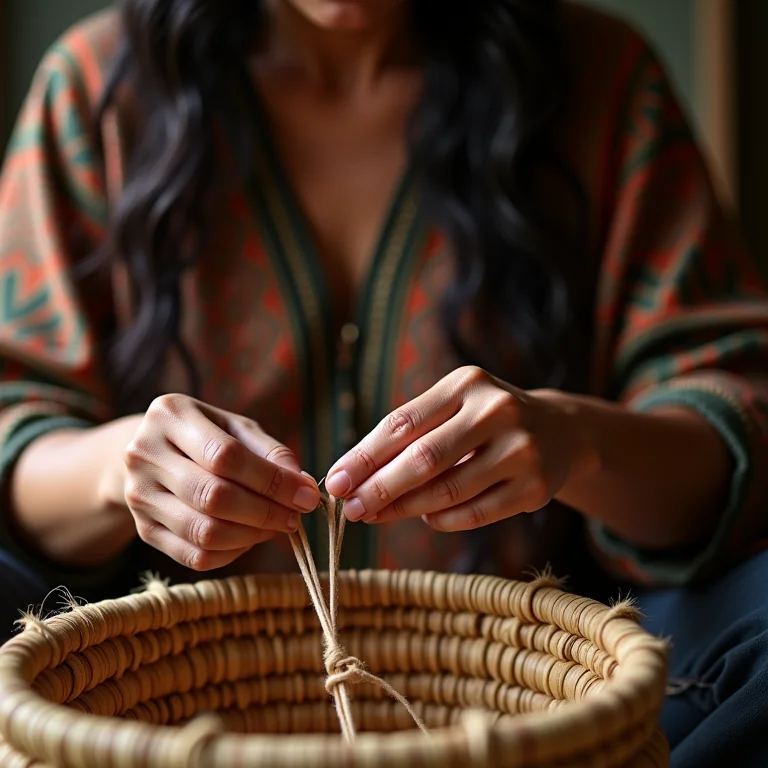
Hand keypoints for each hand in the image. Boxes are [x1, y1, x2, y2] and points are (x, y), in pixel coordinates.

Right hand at [124, 394, 319, 569]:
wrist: (154, 453)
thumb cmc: (208, 436)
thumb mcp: (238, 428)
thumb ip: (272, 452)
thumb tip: (304, 488)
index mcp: (170, 415)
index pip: (225, 456)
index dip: (271, 481)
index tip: (306, 495)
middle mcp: (144, 454)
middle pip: (212, 496)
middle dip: (265, 512)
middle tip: (295, 517)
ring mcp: (138, 495)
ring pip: (203, 531)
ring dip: (252, 536)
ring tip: (277, 526)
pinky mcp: (143, 530)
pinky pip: (194, 556)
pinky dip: (232, 553)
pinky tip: (250, 538)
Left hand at [325, 367, 594, 530]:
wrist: (561, 430)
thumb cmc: (485, 419)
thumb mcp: (453, 406)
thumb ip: (408, 434)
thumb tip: (353, 475)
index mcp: (466, 383)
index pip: (403, 423)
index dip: (364, 456)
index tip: (335, 481)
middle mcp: (497, 410)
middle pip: (424, 459)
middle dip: (380, 488)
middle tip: (350, 509)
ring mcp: (521, 450)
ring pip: (448, 490)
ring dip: (405, 508)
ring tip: (377, 515)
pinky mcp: (536, 488)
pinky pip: (476, 513)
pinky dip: (443, 519)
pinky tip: (425, 516)